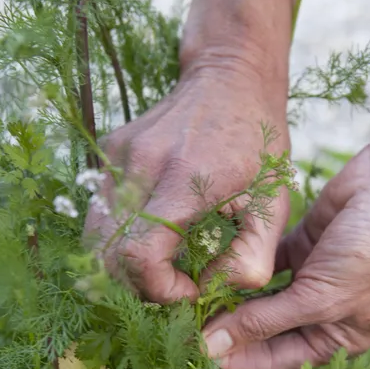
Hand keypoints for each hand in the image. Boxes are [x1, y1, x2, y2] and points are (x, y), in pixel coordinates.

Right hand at [85, 63, 289, 303]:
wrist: (231, 75)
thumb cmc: (259, 141)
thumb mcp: (274, 202)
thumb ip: (250, 259)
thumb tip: (210, 293)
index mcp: (184, 180)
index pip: (138, 256)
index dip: (159, 290)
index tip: (190, 290)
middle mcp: (140, 165)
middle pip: (106, 254)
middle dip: (138, 285)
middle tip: (174, 284)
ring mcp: (118, 156)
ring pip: (94, 237)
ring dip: (123, 265)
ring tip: (162, 265)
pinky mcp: (110, 152)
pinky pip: (100, 213)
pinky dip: (118, 238)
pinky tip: (153, 236)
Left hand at [202, 135, 369, 368]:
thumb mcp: (319, 298)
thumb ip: (264, 323)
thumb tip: (214, 348)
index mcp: (337, 338)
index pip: (279, 360)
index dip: (240, 359)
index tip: (201, 352)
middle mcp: (321, 312)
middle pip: (265, 331)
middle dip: (232, 329)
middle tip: (190, 325)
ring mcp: (309, 279)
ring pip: (260, 298)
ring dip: (233, 300)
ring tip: (196, 301)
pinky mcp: (299, 247)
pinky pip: (264, 264)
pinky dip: (243, 267)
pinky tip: (214, 271)